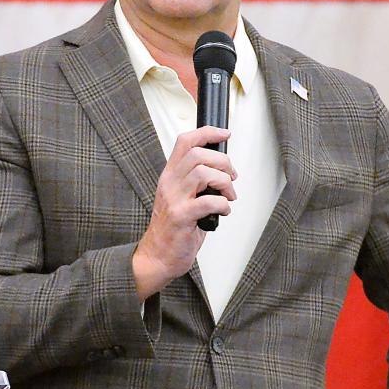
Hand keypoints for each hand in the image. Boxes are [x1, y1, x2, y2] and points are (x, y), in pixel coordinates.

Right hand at [132, 126, 235, 299]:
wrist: (157, 256)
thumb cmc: (173, 228)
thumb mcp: (180, 197)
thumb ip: (196, 181)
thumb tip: (223, 169)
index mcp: (170, 175)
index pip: (185, 141)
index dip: (208, 133)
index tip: (225, 134)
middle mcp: (170, 183)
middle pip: (198, 154)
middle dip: (223, 163)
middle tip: (231, 178)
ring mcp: (174, 199)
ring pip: (204, 173)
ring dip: (224, 183)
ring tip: (228, 196)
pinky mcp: (181, 217)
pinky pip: (208, 201)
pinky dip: (223, 204)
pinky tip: (223, 211)